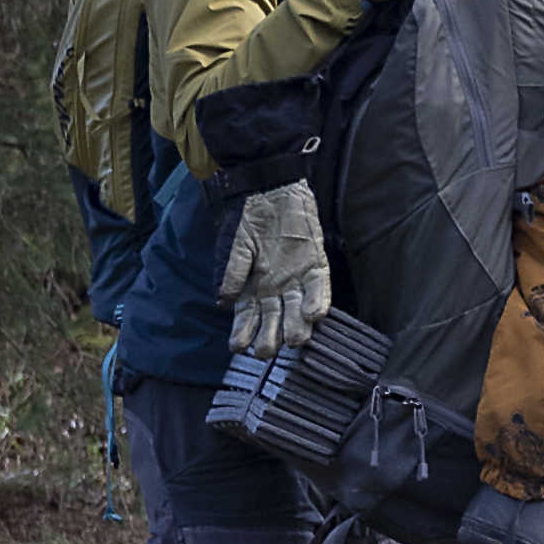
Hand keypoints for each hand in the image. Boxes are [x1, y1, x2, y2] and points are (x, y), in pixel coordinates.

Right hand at [221, 183, 331, 353]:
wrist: (271, 192)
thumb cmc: (249, 219)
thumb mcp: (236, 246)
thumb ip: (232, 272)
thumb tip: (223, 300)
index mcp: (255, 287)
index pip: (248, 317)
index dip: (243, 331)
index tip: (238, 348)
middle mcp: (277, 288)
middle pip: (275, 320)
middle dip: (270, 337)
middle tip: (266, 351)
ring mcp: (298, 279)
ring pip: (298, 310)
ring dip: (296, 326)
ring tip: (293, 340)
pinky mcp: (316, 265)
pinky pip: (320, 288)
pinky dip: (318, 301)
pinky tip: (315, 315)